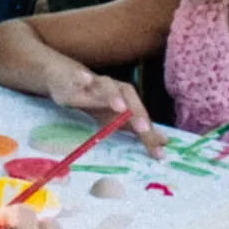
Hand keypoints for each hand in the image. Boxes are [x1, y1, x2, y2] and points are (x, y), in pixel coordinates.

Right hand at [47, 68, 164, 154]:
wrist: (65, 75)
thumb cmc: (93, 98)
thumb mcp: (112, 116)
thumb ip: (134, 128)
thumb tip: (163, 142)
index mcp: (124, 98)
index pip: (140, 115)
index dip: (149, 133)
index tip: (158, 153)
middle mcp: (113, 88)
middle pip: (128, 96)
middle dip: (136, 112)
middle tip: (143, 129)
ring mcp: (93, 82)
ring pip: (106, 85)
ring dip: (113, 95)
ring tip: (120, 107)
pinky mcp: (73, 78)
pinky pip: (77, 77)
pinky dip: (81, 77)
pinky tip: (83, 78)